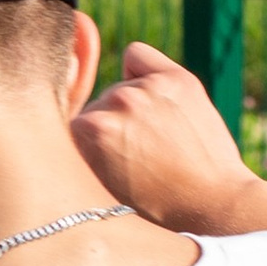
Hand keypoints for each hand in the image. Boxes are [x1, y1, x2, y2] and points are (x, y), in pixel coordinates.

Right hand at [71, 40, 266, 235]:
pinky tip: (154, 98)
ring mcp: (147, 87)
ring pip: (118, 88)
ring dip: (129, 107)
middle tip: (135, 157)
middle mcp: (115, 102)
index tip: (102, 165)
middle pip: (95, 108)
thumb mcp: (99, 192)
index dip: (84, 148)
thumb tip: (53, 136)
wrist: (212, 204)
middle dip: (108, 128)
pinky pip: (137, 57)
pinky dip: (139, 71)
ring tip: (155, 140)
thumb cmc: (155, 209)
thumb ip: (75, 158)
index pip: (70, 127)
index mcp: (88, 132)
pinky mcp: (175, 78)